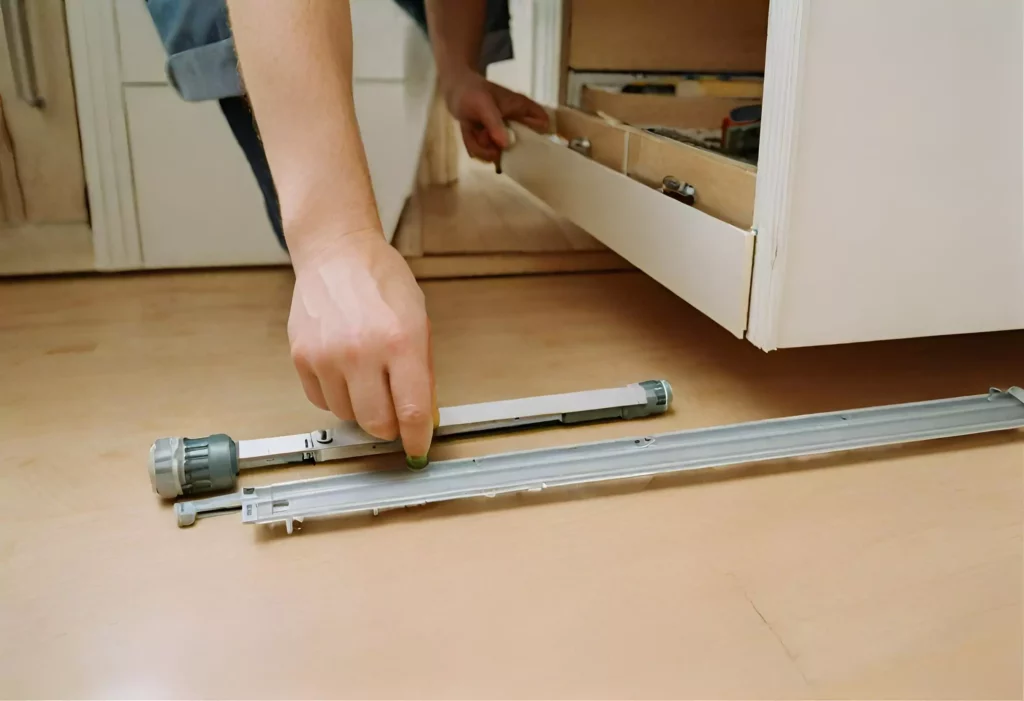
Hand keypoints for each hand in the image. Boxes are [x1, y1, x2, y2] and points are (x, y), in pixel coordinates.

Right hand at [287, 231, 436, 463]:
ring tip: (367, 379)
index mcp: (401, 342)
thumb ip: (422, 371)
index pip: (412, 411)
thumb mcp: (419, 320)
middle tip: (395, 415)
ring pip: (347, 415)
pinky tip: (344, 373)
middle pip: (377, 423)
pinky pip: (322, 401)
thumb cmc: (381, 282)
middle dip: (390, 427)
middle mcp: (362, 353)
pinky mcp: (302, 358)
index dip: (417, 439)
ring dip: (362, 408)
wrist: (336, 254)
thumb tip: (423, 417)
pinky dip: (337, 396)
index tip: (418, 450)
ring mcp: (327, 357)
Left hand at [443, 71, 549, 162]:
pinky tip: (470, 131)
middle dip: (498, 146)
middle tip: (485, 132)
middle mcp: (516, 124)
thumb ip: (495, 125)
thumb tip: (507, 145)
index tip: (522, 143)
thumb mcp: (484, 105)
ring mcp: (503, 134)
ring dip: (482, 145)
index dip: (540, 137)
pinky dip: (473, 144)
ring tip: (476, 129)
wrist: (454, 89)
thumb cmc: (472, 91)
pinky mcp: (489, 141)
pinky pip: (484, 153)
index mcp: (522, 109)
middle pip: (519, 148)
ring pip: (498, 153)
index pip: (544, 124)